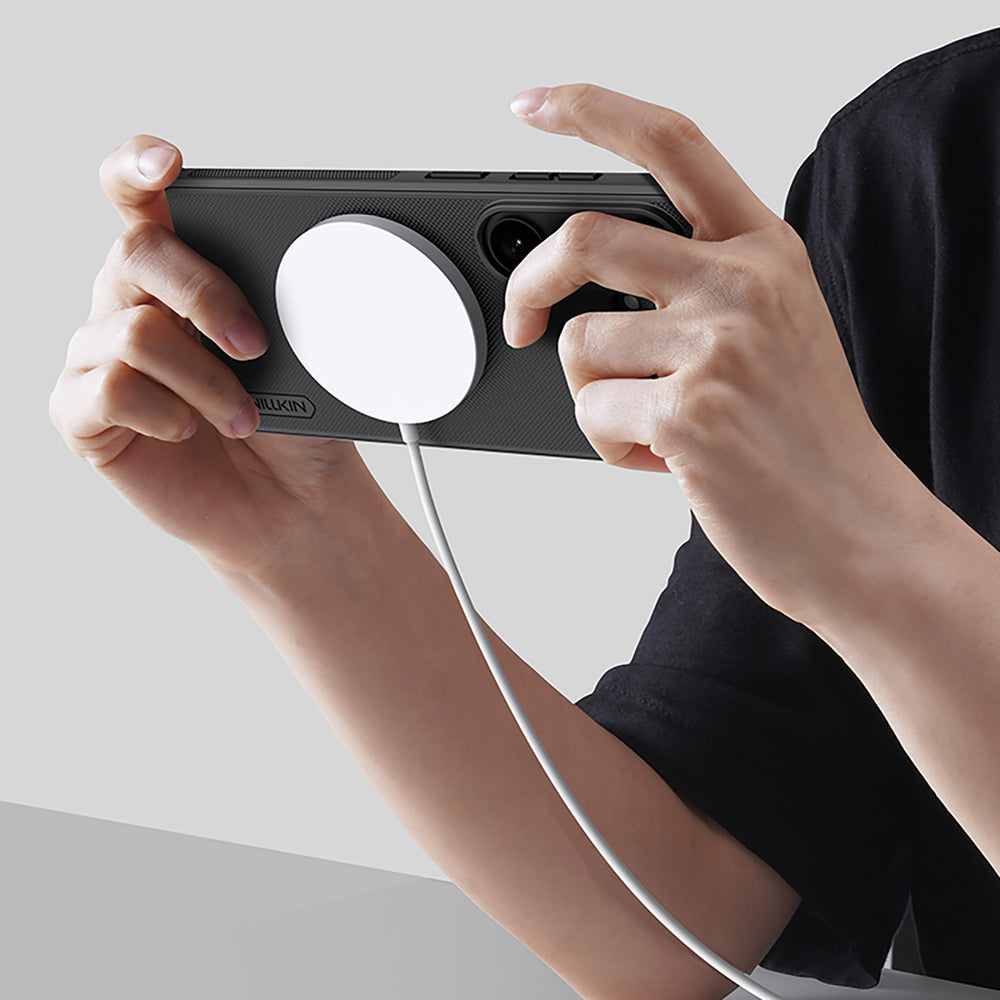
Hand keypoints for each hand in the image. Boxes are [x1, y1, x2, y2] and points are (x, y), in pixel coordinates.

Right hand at [49, 135, 365, 578]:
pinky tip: (189, 430)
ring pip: (133, 332)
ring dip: (205, 379)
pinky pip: (110, 390)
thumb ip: (276, 308)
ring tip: (243, 417)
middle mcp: (130, 306)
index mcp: (179, 278)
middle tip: (256, 347)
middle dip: (206, 296)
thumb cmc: (294, 428)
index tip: (168, 162)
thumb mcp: (302, 359)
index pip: (140, 201)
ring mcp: (100, 360)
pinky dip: (166, 413)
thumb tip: (285, 284)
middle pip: (134, 252)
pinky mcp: (84, 416)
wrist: (291, 504)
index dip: (139, 168)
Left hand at [504, 84, 917, 623]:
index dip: (592, 111)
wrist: (856, 529)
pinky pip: (591, 414)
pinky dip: (609, 448)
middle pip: (586, 235)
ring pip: (579, 345)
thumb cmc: (804, 439)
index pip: (671, 144)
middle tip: (521, 320)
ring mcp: (717, 344)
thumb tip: (587, 293)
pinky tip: (663, 461)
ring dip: (592, 399)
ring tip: (650, 427)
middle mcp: (742, 283)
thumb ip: (699, 289)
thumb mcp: (775, 331)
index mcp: (764, 251)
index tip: (535, 105)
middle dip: (529, 283)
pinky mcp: (688, 412)